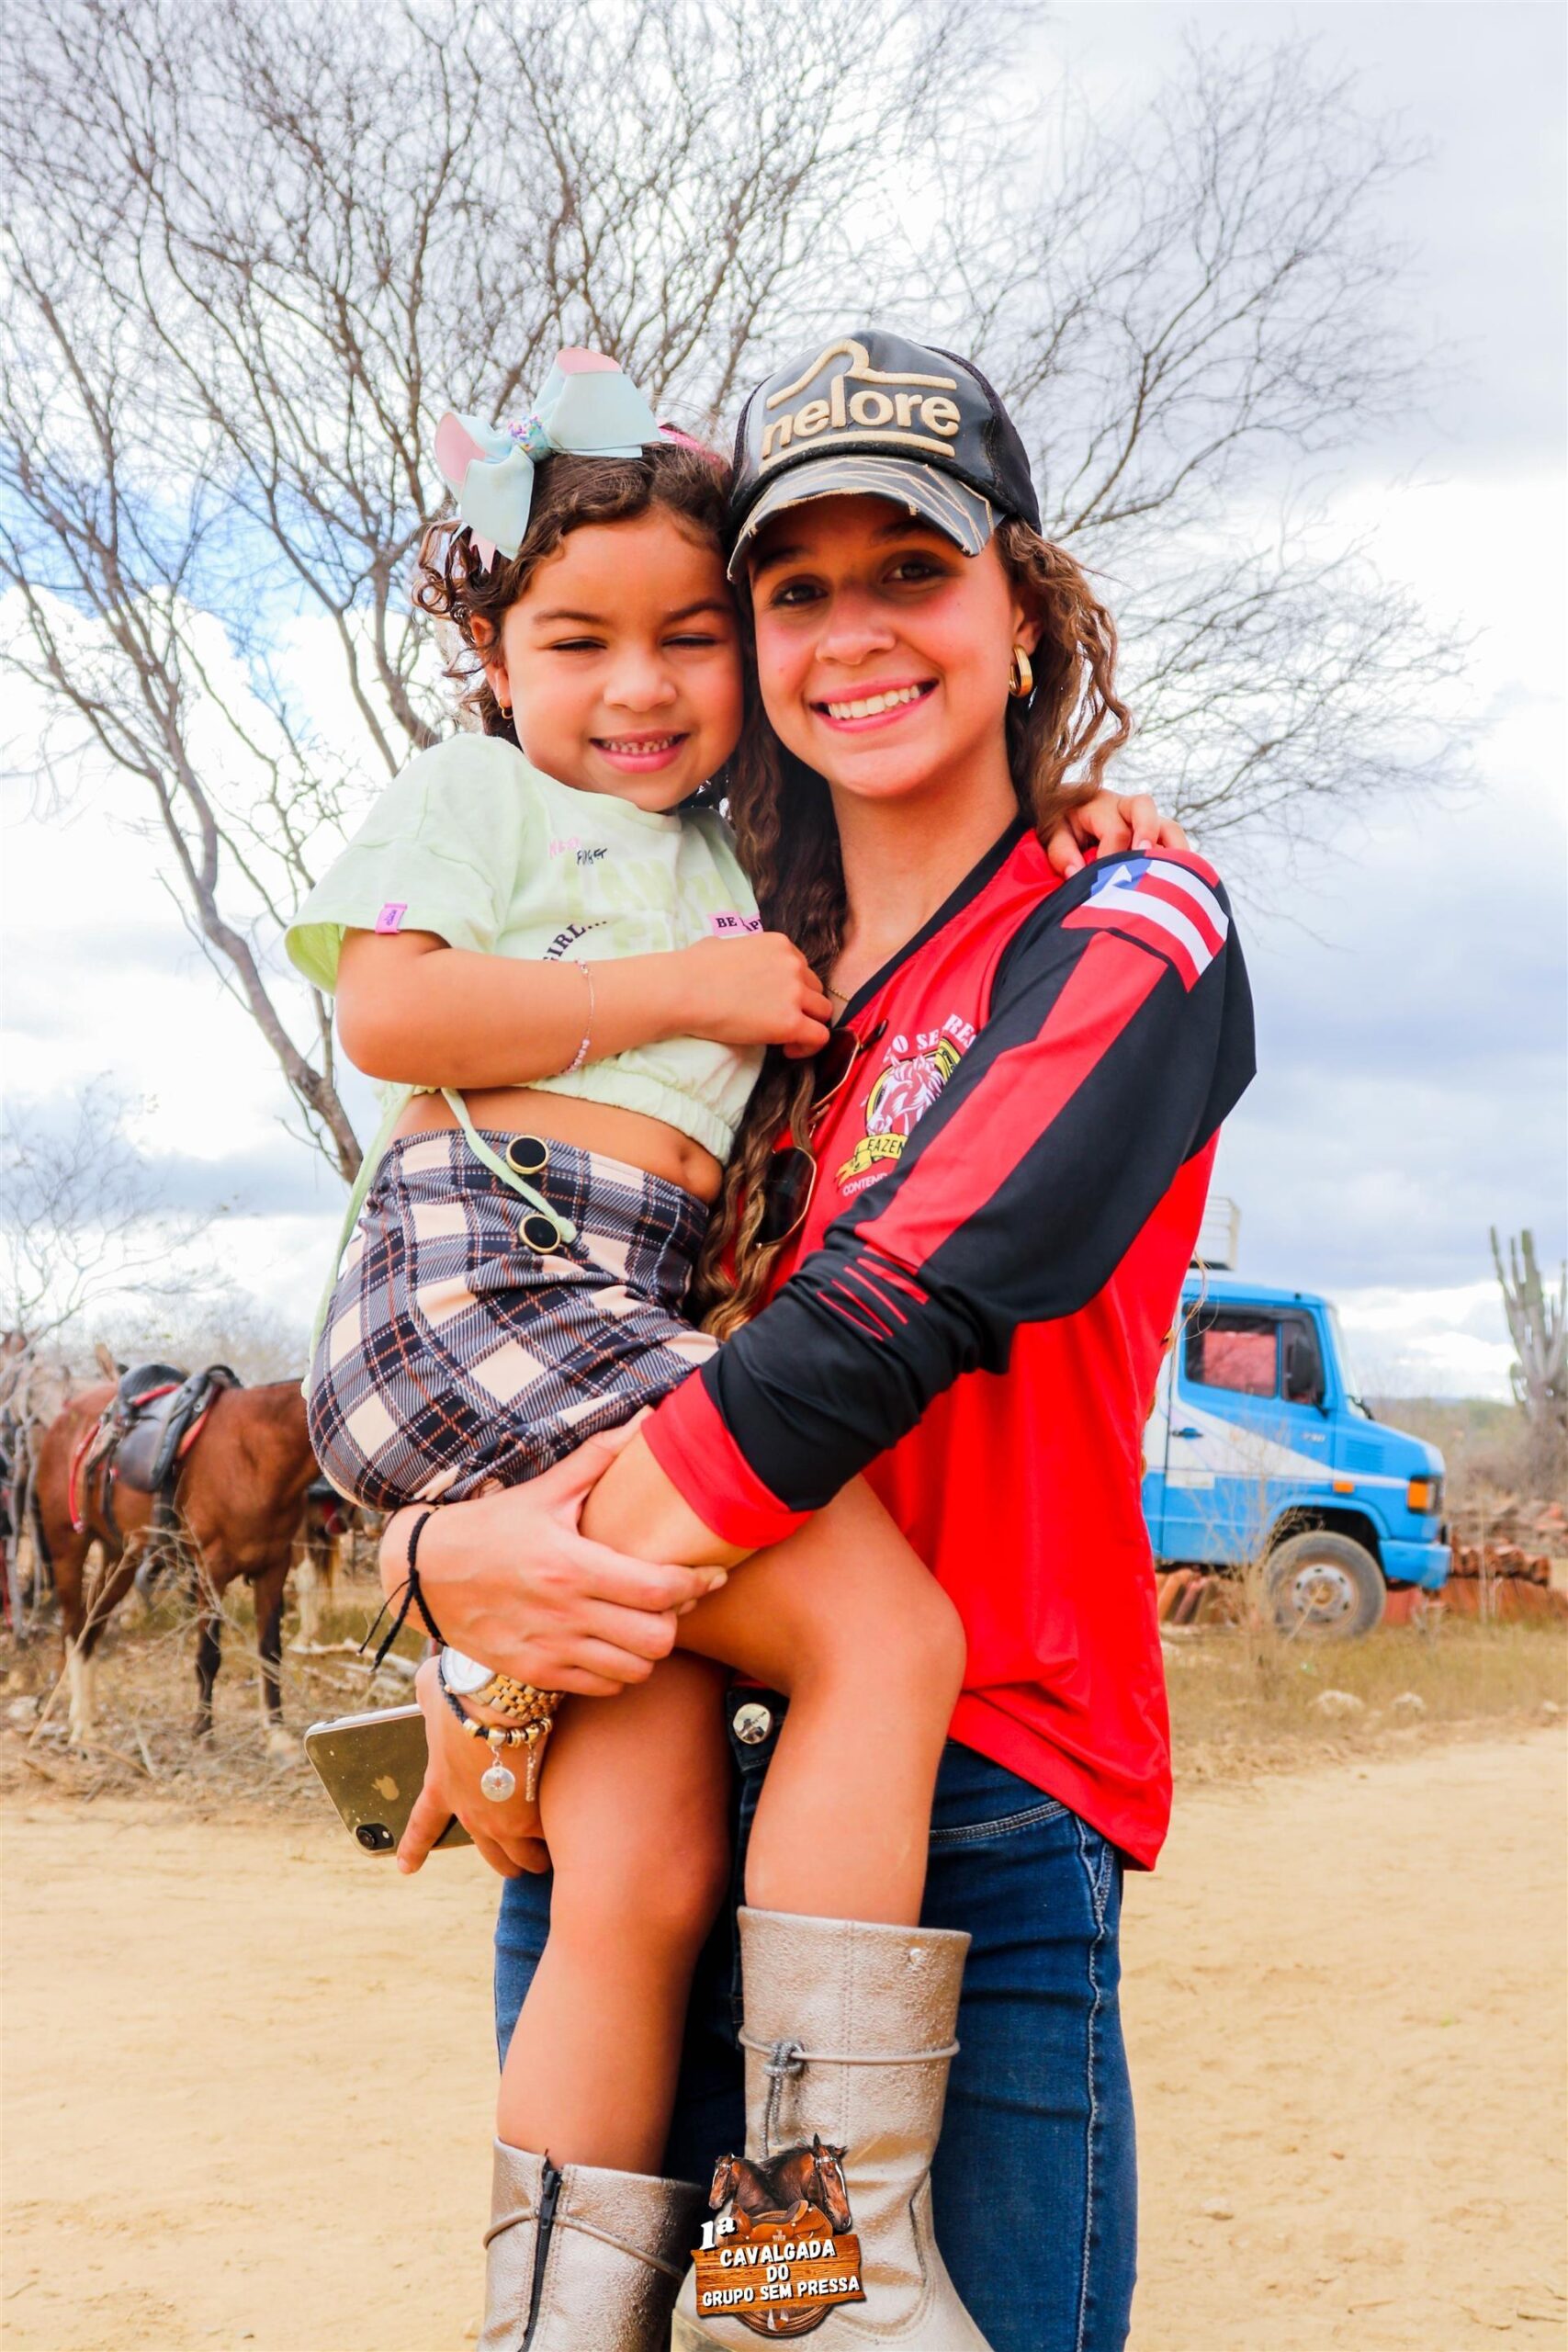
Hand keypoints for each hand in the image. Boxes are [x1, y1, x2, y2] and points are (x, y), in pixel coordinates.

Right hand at [379, 1420, 722, 1697]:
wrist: (424, 1575)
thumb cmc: (490, 1527)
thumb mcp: (543, 1489)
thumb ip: (599, 1456)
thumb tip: (645, 1418)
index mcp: (571, 1565)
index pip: (658, 1588)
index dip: (697, 1584)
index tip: (712, 1575)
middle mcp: (564, 1614)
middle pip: (657, 1639)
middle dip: (677, 1620)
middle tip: (675, 1600)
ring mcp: (550, 1650)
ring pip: (634, 1670)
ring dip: (651, 1649)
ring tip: (646, 1622)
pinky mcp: (536, 1673)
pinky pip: (602, 1688)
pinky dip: (620, 1671)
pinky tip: (615, 1644)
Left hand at [398, 1656, 551, 1877]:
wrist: (499, 1706)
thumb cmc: (464, 1693)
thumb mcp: (432, 1691)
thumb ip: (430, 1693)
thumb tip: (431, 1679)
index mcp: (442, 1787)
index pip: (423, 1826)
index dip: (414, 1848)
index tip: (406, 1867)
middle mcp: (471, 1814)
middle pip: (490, 1855)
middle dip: (505, 1860)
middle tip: (518, 1861)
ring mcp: (503, 1822)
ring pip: (525, 1859)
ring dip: (536, 1857)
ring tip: (553, 1855)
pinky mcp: (534, 1818)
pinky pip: (552, 1838)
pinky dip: (563, 1835)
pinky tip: (578, 1832)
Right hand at [677, 931, 832, 1056]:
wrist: (684, 990)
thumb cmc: (692, 968)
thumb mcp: (723, 944)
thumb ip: (743, 952)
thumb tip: (733, 958)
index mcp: (780, 944)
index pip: (802, 968)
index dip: (792, 988)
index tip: (776, 1001)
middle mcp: (793, 965)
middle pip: (815, 989)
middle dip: (801, 1005)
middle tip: (778, 1020)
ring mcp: (795, 993)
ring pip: (823, 1012)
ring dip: (807, 1024)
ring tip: (785, 1038)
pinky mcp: (790, 1022)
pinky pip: (820, 1037)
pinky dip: (809, 1046)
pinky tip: (788, 1049)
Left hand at [1045, 792, 1191, 879]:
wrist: (1068, 811)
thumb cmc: (1062, 824)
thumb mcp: (1053, 834)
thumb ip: (1061, 852)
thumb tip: (1076, 873)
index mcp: (1099, 803)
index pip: (1114, 830)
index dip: (1112, 856)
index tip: (1104, 882)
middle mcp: (1126, 807)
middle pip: (1145, 808)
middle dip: (1148, 833)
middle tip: (1144, 858)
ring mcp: (1146, 820)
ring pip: (1169, 827)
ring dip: (1174, 849)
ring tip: (1176, 875)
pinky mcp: (1157, 836)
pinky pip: (1175, 845)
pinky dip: (1180, 861)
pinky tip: (1180, 883)